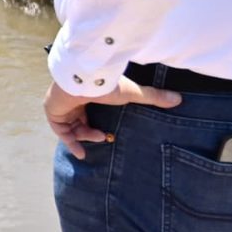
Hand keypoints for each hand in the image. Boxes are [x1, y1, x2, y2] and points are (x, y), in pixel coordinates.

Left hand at [44, 78, 182, 159]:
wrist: (84, 78)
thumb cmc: (105, 83)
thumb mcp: (132, 93)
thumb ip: (153, 97)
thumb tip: (179, 99)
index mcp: (87, 92)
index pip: (89, 110)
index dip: (96, 123)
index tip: (107, 134)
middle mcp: (72, 99)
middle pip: (79, 121)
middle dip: (92, 133)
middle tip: (105, 138)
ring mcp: (61, 105)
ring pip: (71, 127)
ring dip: (86, 136)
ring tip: (100, 137)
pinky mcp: (53, 112)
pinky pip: (60, 131)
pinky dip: (70, 142)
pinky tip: (81, 153)